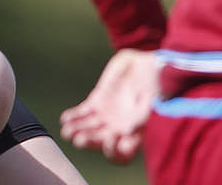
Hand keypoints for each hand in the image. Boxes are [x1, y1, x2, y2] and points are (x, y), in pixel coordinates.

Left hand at [60, 48, 158, 163]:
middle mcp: (119, 129)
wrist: (150, 68)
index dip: (115, 152)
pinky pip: (82, 113)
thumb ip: (141, 118)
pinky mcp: (97, 102)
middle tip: (79, 140)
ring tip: (67, 131)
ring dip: (77, 131)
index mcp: (135, 134)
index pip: (122, 154)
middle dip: (89, 141)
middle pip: (100, 141)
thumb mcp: (152, 103)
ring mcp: (106, 116)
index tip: (110, 140)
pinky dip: (73, 117)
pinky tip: (65, 119)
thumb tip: (128, 131)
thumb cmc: (156, 88)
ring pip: (88, 128)